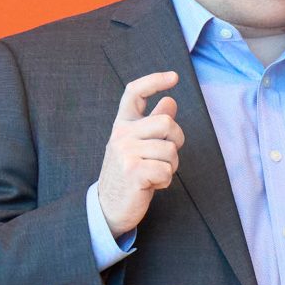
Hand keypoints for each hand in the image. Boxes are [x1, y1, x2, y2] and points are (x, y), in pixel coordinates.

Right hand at [96, 71, 184, 239]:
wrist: (108, 208)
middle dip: (176, 141)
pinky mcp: (133, 171)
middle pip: (167, 123)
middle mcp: (121, 135)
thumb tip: (171, 101)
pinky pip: (166, 171)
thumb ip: (154, 123)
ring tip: (154, 174)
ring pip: (170, 150)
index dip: (154, 81)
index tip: (174, 77)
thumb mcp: (139, 146)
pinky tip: (151, 185)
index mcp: (122, 125)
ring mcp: (125, 152)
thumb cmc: (128, 174)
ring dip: (171, 167)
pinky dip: (165, 182)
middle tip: (166, 158)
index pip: (134, 92)